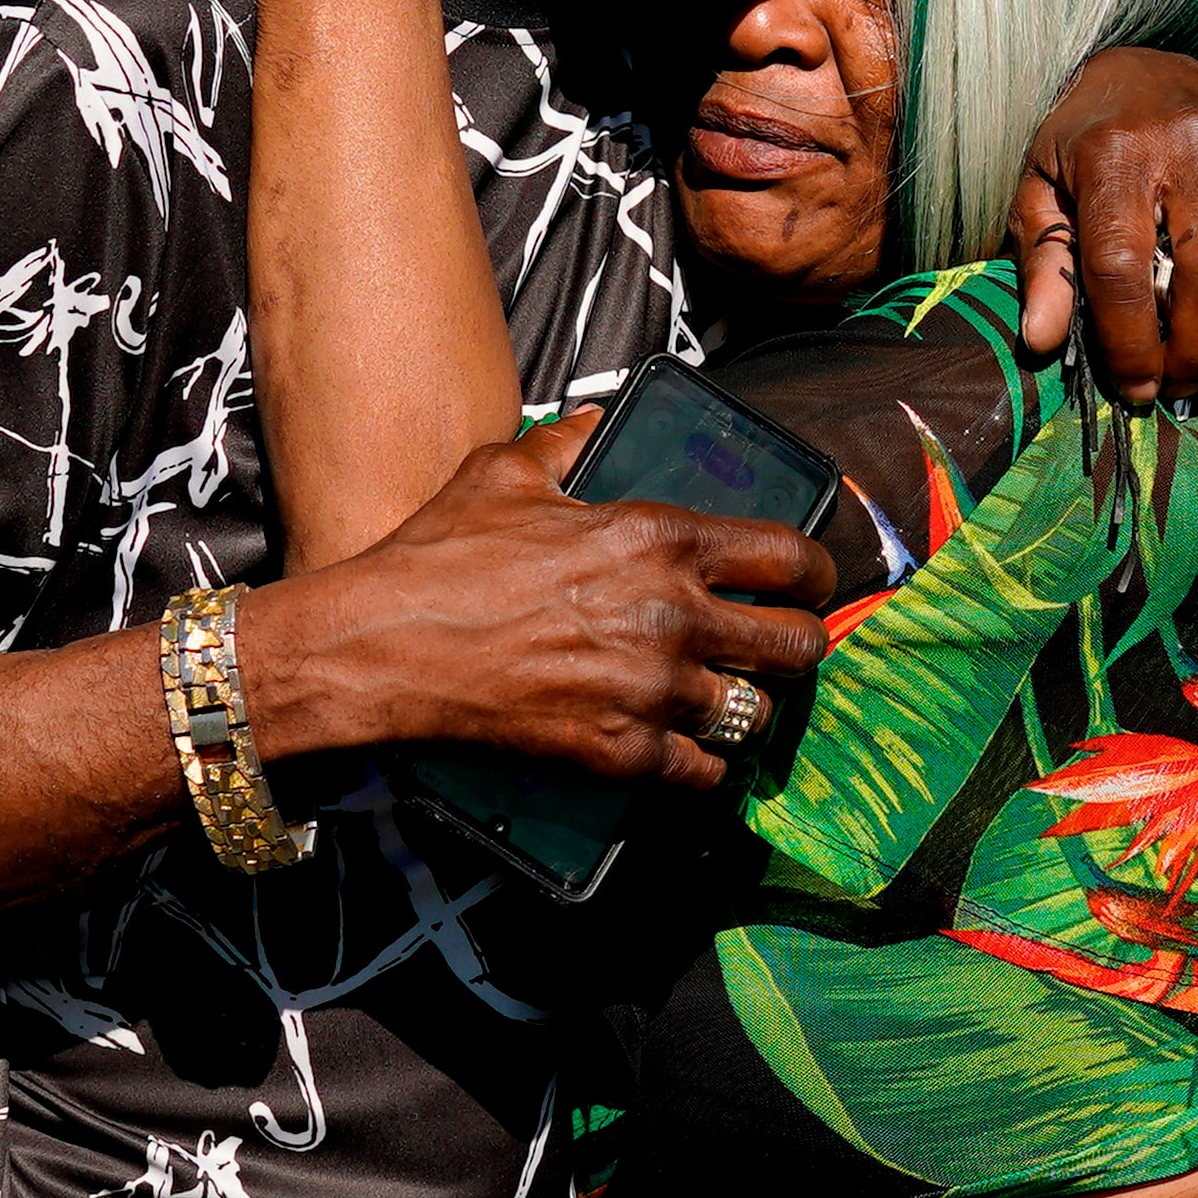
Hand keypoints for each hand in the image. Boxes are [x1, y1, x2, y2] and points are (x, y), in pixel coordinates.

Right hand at [255, 413, 838, 790]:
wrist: (381, 647)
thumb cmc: (440, 557)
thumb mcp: (507, 472)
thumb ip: (569, 443)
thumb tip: (597, 424)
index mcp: (660, 538)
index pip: (790, 557)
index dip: (816, 573)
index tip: (810, 583)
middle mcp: (672, 614)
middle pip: (797, 644)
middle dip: (796, 644)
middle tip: (776, 646)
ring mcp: (651, 689)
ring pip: (756, 712)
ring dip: (746, 706)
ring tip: (726, 699)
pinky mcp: (620, 752)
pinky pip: (704, 773)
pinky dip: (704, 767)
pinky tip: (689, 753)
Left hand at [1011, 49, 1197, 399]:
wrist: (1139, 61)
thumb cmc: (1078, 142)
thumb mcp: (1036, 193)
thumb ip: (1044, 263)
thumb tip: (1042, 340)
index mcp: (1113, 150)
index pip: (1125, 268)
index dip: (1130, 342)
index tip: (1133, 386)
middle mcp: (1189, 136)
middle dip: (1197, 348)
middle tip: (1180, 382)